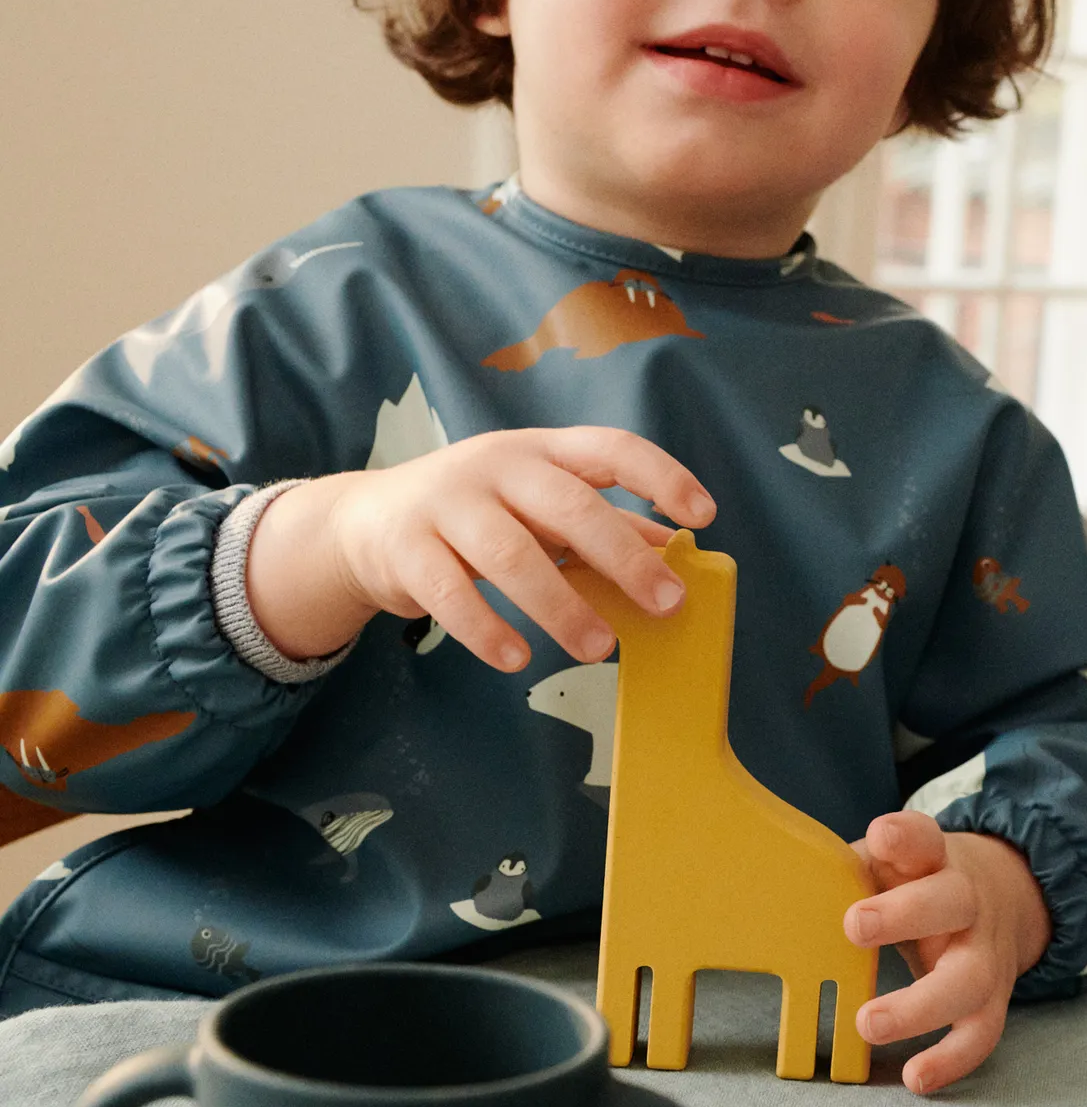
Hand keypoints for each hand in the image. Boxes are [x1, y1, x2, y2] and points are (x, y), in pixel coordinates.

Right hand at [244, 427, 714, 671]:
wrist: (363, 523)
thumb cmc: (474, 512)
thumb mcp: (536, 505)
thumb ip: (600, 522)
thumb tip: (674, 549)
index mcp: (540, 450)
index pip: (610, 447)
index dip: (660, 476)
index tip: (703, 515)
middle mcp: (495, 466)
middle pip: (567, 504)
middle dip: (623, 556)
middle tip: (667, 603)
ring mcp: (445, 503)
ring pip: (511, 554)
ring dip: (561, 605)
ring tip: (600, 649)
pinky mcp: (404, 548)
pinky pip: (450, 593)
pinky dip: (487, 630)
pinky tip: (517, 659)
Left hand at [845, 813, 1051, 1095]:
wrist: (1003, 894)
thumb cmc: (918, 882)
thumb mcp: (891, 863)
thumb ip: (848, 873)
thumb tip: (778, 889)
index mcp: (936, 860)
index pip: (925, 839)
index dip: (905, 836)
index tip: (881, 836)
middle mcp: (968, 902)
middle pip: (952, 902)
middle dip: (907, 914)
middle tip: (855, 926)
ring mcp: (986, 952)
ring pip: (968, 979)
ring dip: (919, 1006)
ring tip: (866, 1024)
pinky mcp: (993, 998)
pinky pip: (981, 1033)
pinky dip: (951, 1059)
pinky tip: (915, 1078)